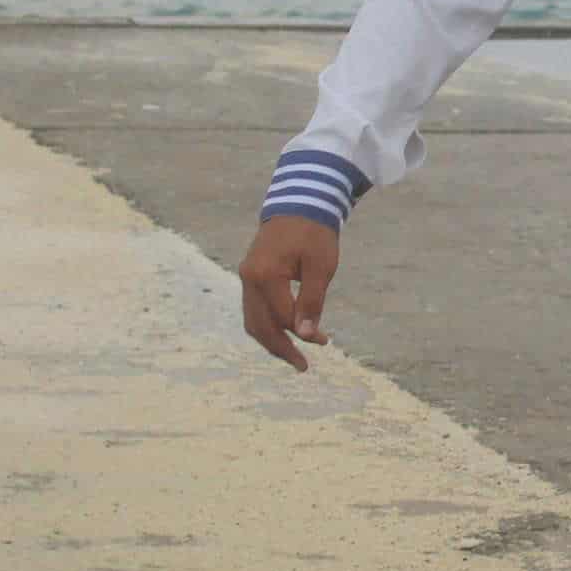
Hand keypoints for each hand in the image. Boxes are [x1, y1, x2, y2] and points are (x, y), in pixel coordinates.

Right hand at [239, 216, 340, 371]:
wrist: (300, 203)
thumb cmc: (315, 233)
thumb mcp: (320, 266)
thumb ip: (311, 300)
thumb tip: (305, 335)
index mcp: (265, 275)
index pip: (282, 318)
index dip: (303, 333)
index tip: (325, 340)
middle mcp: (249, 278)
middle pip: (259, 325)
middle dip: (281, 348)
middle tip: (303, 366)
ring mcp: (246, 277)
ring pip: (253, 320)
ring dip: (271, 340)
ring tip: (293, 356)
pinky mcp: (250, 275)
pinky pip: (253, 309)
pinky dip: (267, 325)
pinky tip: (284, 334)